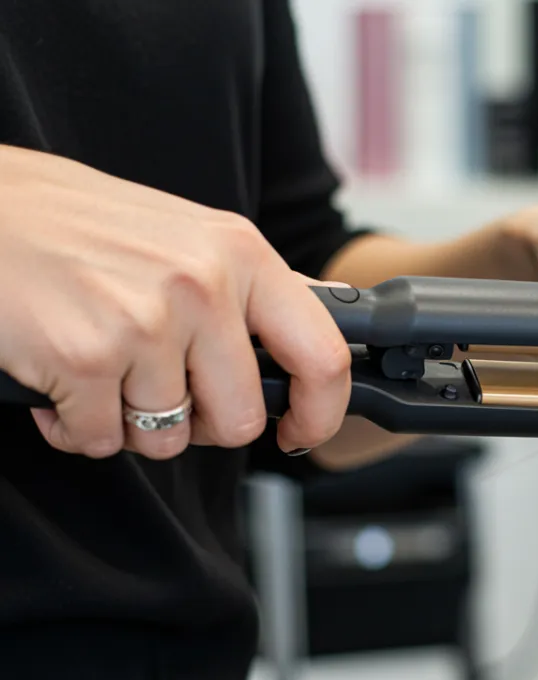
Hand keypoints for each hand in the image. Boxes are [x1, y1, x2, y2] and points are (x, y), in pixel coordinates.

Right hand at [0, 145, 350, 458]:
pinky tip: (59, 380)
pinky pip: (101, 440)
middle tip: (159, 394)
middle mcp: (202, 285)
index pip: (321, 354)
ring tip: (99, 369)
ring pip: (168, 437)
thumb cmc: (74, 224)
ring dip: (129, 423)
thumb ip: (243, 291)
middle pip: (239, 418)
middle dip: (200, 425)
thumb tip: (307, 340)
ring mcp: (146, 323)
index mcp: (239, 253)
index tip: (300, 432)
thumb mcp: (184, 237)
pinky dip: (75, 427)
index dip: (320, 411)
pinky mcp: (85, 357)